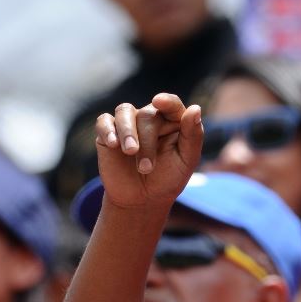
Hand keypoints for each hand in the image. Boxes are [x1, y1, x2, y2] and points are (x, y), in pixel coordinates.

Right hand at [94, 93, 201, 211]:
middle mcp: (151, 118)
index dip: (167, 101)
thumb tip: (195, 108)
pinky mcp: (109, 133)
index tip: (159, 101)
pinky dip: (107, 129)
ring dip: (127, 131)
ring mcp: (129, 124)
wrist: (142, 200)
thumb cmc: (169, 179)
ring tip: (131, 152)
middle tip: (147, 168)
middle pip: (147, 115)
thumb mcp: (186, 161)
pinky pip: (104, 121)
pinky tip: (113, 144)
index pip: (171, 104)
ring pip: (125, 111)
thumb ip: (193, 135)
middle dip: (147, 141)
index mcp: (173, 122)